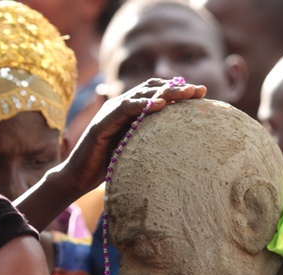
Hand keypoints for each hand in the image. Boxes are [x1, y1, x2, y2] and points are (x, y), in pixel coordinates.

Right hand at [60, 77, 206, 196]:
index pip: (158, 93)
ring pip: (141, 94)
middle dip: (178, 88)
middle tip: (200, 91)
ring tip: (186, 93)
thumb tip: (183, 145)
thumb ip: (153, 141)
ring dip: (165, 92)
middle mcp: (121, 106)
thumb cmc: (109, 166)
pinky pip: (125, 109)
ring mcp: (111, 112)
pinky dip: (143, 104)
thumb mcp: (137, 151)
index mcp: (132, 111)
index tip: (203, 94)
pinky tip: (160, 105)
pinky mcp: (102, 123)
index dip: (179, 90)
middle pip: (153, 89)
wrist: (79, 177)